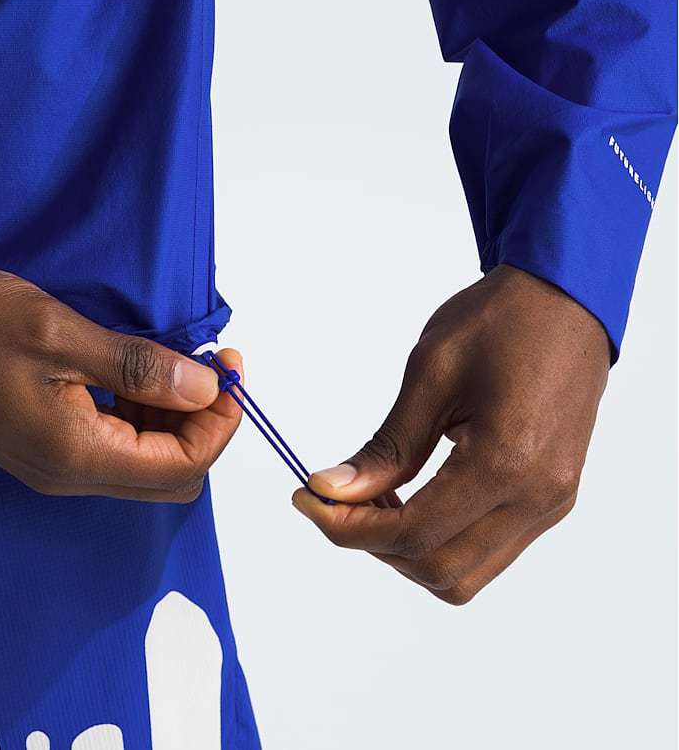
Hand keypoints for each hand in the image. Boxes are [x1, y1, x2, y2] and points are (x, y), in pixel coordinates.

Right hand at [0, 267, 241, 500]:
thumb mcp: (61, 334)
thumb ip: (139, 368)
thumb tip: (206, 389)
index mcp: (77, 453)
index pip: (182, 466)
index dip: (220, 423)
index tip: (230, 370)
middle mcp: (71, 474)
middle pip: (172, 476)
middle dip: (204, 425)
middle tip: (211, 368)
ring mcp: (58, 466)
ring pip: (148, 465)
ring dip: (177, 420)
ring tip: (179, 365)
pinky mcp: (49, 448)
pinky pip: (119, 449)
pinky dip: (146, 418)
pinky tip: (144, 377)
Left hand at [293, 265, 609, 603]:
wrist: (567, 299)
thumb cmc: (500, 321)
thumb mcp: (431, 373)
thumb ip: (387, 445)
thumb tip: (332, 491)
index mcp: (506, 460)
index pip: (414, 533)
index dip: (349, 528)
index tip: (308, 500)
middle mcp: (537, 497)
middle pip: (439, 570)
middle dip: (375, 544)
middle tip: (337, 499)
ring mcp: (552, 503)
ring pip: (465, 574)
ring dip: (409, 550)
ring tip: (376, 498)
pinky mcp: (553, 498)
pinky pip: (489, 550)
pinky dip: (441, 539)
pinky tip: (414, 497)